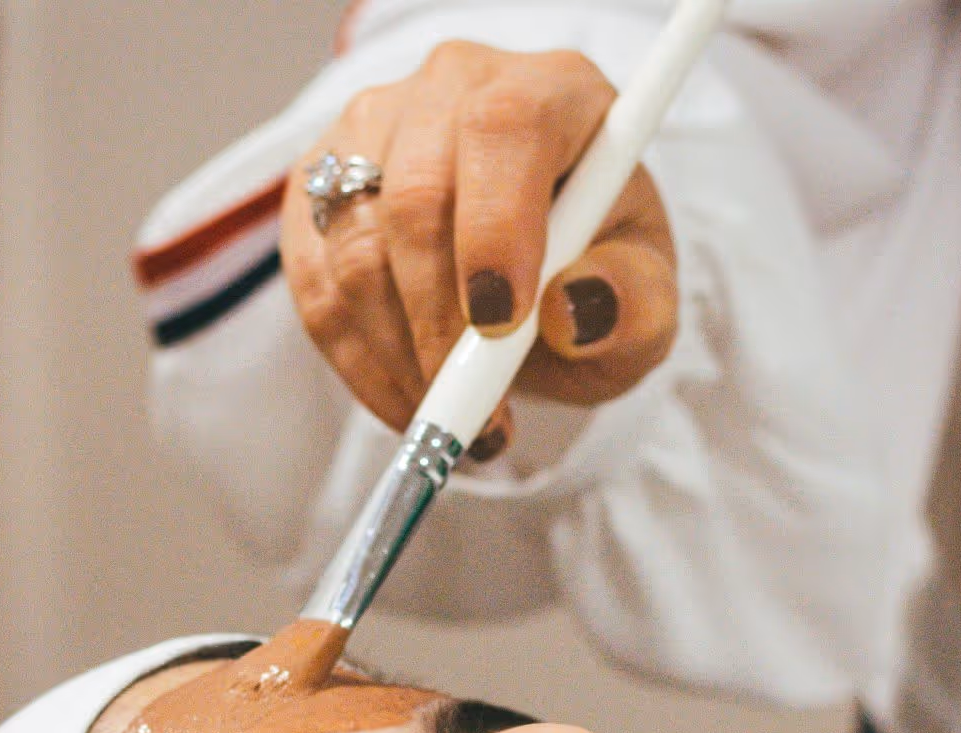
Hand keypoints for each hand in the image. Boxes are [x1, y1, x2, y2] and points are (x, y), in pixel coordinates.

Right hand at [280, 41, 679, 460]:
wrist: (540, 271)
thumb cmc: (597, 270)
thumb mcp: (645, 298)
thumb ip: (633, 304)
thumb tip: (576, 311)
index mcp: (551, 91)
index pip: (504, 129)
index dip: (494, 228)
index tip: (502, 325)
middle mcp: (453, 87)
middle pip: (415, 195)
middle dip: (439, 324)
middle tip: (478, 411)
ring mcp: (373, 128)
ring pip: (354, 246)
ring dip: (400, 355)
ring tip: (457, 418)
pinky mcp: (317, 182)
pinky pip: (315, 282)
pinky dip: (359, 361)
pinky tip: (408, 398)